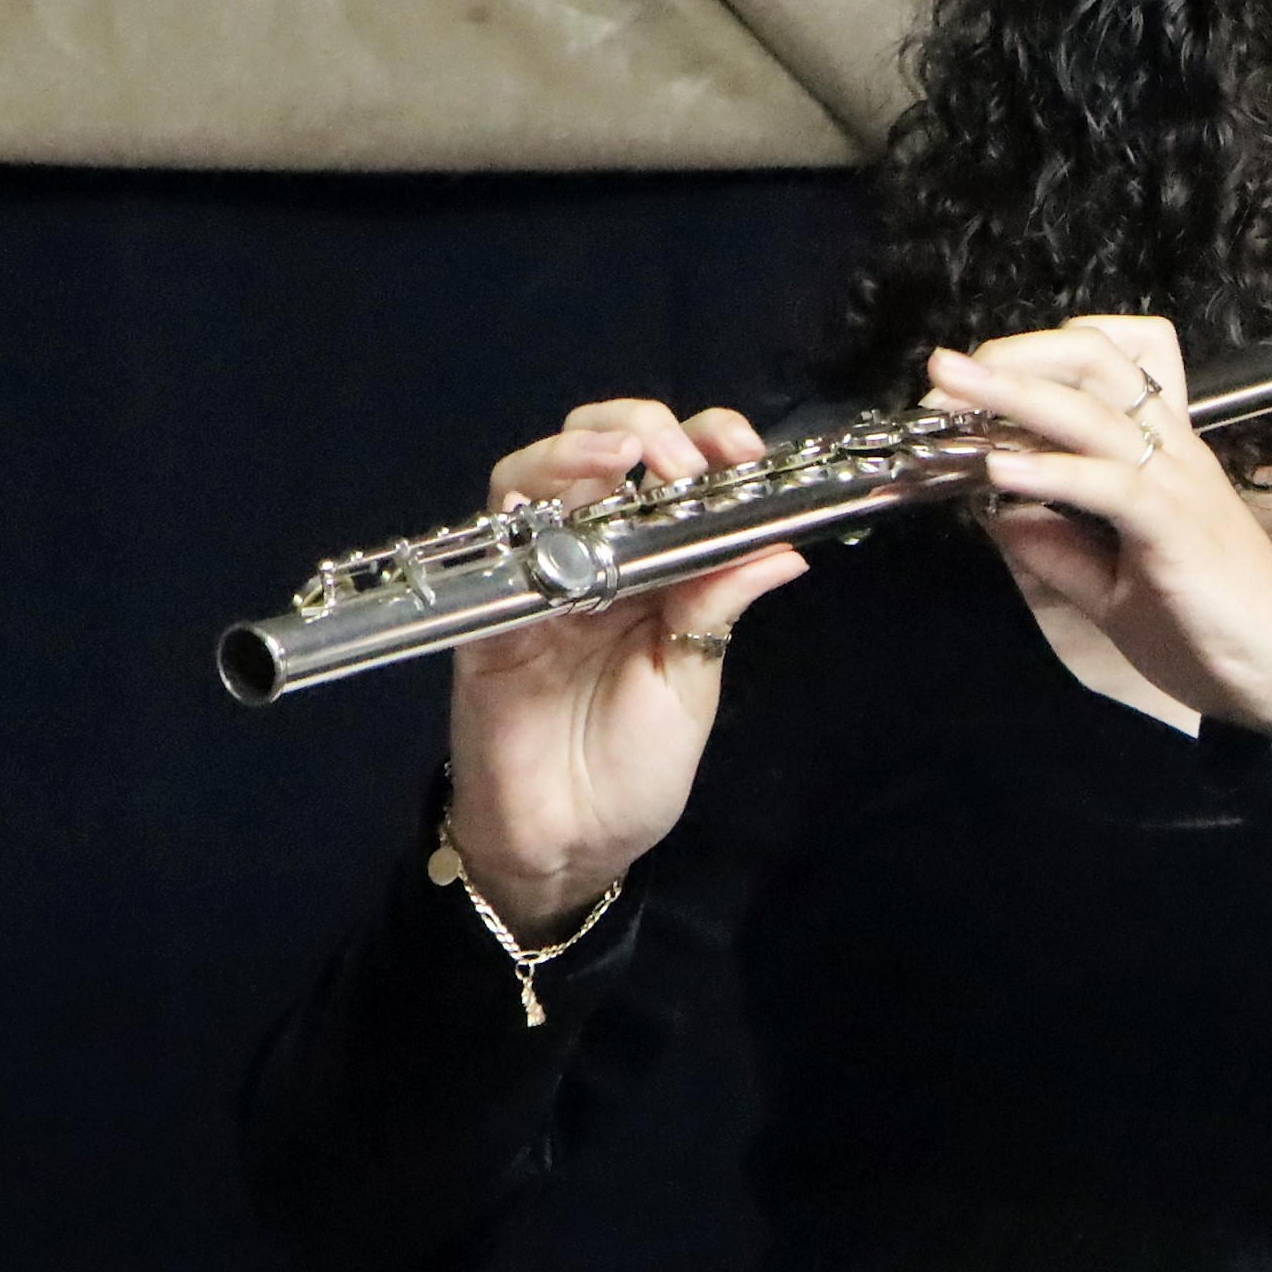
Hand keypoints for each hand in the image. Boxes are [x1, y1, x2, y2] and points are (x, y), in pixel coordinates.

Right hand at [443, 398, 806, 933]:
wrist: (568, 843)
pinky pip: (496, 538)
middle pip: (600, 450)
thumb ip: (718, 608)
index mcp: (653, 571)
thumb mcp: (690, 682)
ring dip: (582, 447)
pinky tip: (571, 499)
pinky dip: (531, 504)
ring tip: (628, 455)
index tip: (743, 451)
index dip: (706, 446)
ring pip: (535, 473)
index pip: (673, 479)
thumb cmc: (632, 769)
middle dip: (645, 428)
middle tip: (684, 458)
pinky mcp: (487, 609)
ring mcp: (535, 577)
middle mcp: (593, 559)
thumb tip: (783, 547)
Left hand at [928, 319, 1271, 731]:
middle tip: (946, 371)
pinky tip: (999, 472)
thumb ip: (1055, 546)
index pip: (1100, 366)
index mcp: (1157, 453)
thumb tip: (992, 514)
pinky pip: (1110, 483)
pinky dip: (1051, 471)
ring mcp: (1176, 483)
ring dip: (1014, 394)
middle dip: (1013, 354)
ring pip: (1093, 410)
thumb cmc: (1205, 626)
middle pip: (1094, 359)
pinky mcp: (1176, 526)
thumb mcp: (1109, 585)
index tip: (963, 388)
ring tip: (952, 390)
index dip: (1027, 360)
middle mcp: (1169, 450)